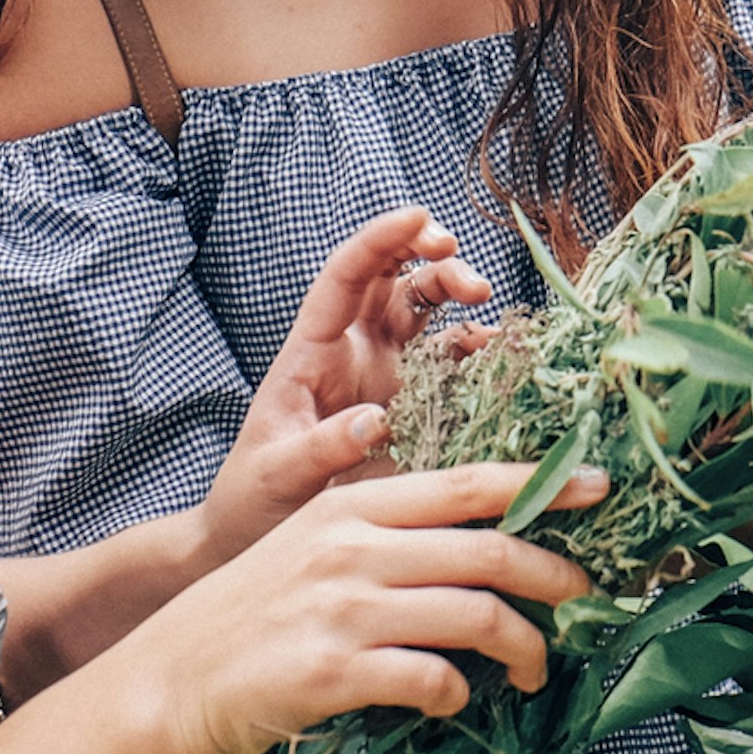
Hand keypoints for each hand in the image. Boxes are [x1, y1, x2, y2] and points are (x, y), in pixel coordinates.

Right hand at [112, 461, 603, 753]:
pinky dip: (457, 692)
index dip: (541, 483)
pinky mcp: (336, 673)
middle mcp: (353, 548)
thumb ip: (383, 534)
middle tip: (582, 598)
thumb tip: (477, 542)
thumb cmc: (251, 614)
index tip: (598, 486)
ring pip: (475, 616)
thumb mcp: (312, 546)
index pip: (465, 483)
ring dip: (523, 646)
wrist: (172, 679)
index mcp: (352, 507)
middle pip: (488, 550)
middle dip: (553, 574)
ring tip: (533, 668)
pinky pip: (431, 679)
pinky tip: (453, 700)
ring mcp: (344, 610)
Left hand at [196, 209, 492, 565]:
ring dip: (459, 298)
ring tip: (487, 307)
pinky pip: (452, 367)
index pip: (345, 276)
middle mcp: (353, 353)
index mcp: (312, 351)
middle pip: (395, 281)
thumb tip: (374, 419)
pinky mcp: (416, 409)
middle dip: (432, 261)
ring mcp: (388, 377)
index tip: (419, 215)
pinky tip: (499, 353)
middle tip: (468, 278)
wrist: (261, 538)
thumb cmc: (253, 499)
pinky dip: (479, 352)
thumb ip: (321, 448)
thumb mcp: (277, 474)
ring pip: (428, 314)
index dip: (381, 239)